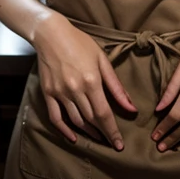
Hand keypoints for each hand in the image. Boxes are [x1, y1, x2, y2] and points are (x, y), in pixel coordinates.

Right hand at [33, 12, 136, 149]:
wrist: (51, 33)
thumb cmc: (80, 43)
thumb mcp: (102, 59)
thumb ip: (116, 86)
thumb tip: (131, 107)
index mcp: (91, 81)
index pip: (104, 114)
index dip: (113, 131)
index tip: (119, 144)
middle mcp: (75, 90)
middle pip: (91, 120)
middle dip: (103, 134)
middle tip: (111, 142)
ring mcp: (60, 92)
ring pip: (76, 121)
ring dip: (88, 133)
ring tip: (98, 138)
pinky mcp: (48, 93)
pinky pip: (55, 117)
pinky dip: (64, 130)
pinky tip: (73, 137)